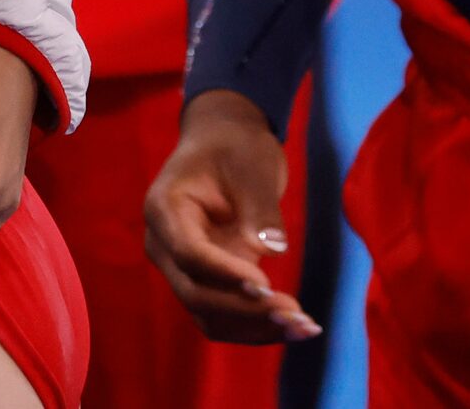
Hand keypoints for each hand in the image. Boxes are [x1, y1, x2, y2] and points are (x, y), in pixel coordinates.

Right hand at [146, 90, 317, 341]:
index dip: (224, 274)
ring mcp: (183, 268)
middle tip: (297, 314)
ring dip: (254, 328)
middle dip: (245, 311)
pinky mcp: (207, 282)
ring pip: (209, 316)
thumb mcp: (251, 163)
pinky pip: (224, 317)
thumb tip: (271, 250)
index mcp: (165, 208)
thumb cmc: (234, 145)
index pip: (188, 253)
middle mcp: (165, 245)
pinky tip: (295, 327)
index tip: (266, 283)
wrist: (225, 141)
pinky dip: (256, 327)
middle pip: (195, 293)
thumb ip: (259, 206)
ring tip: (305, 327)